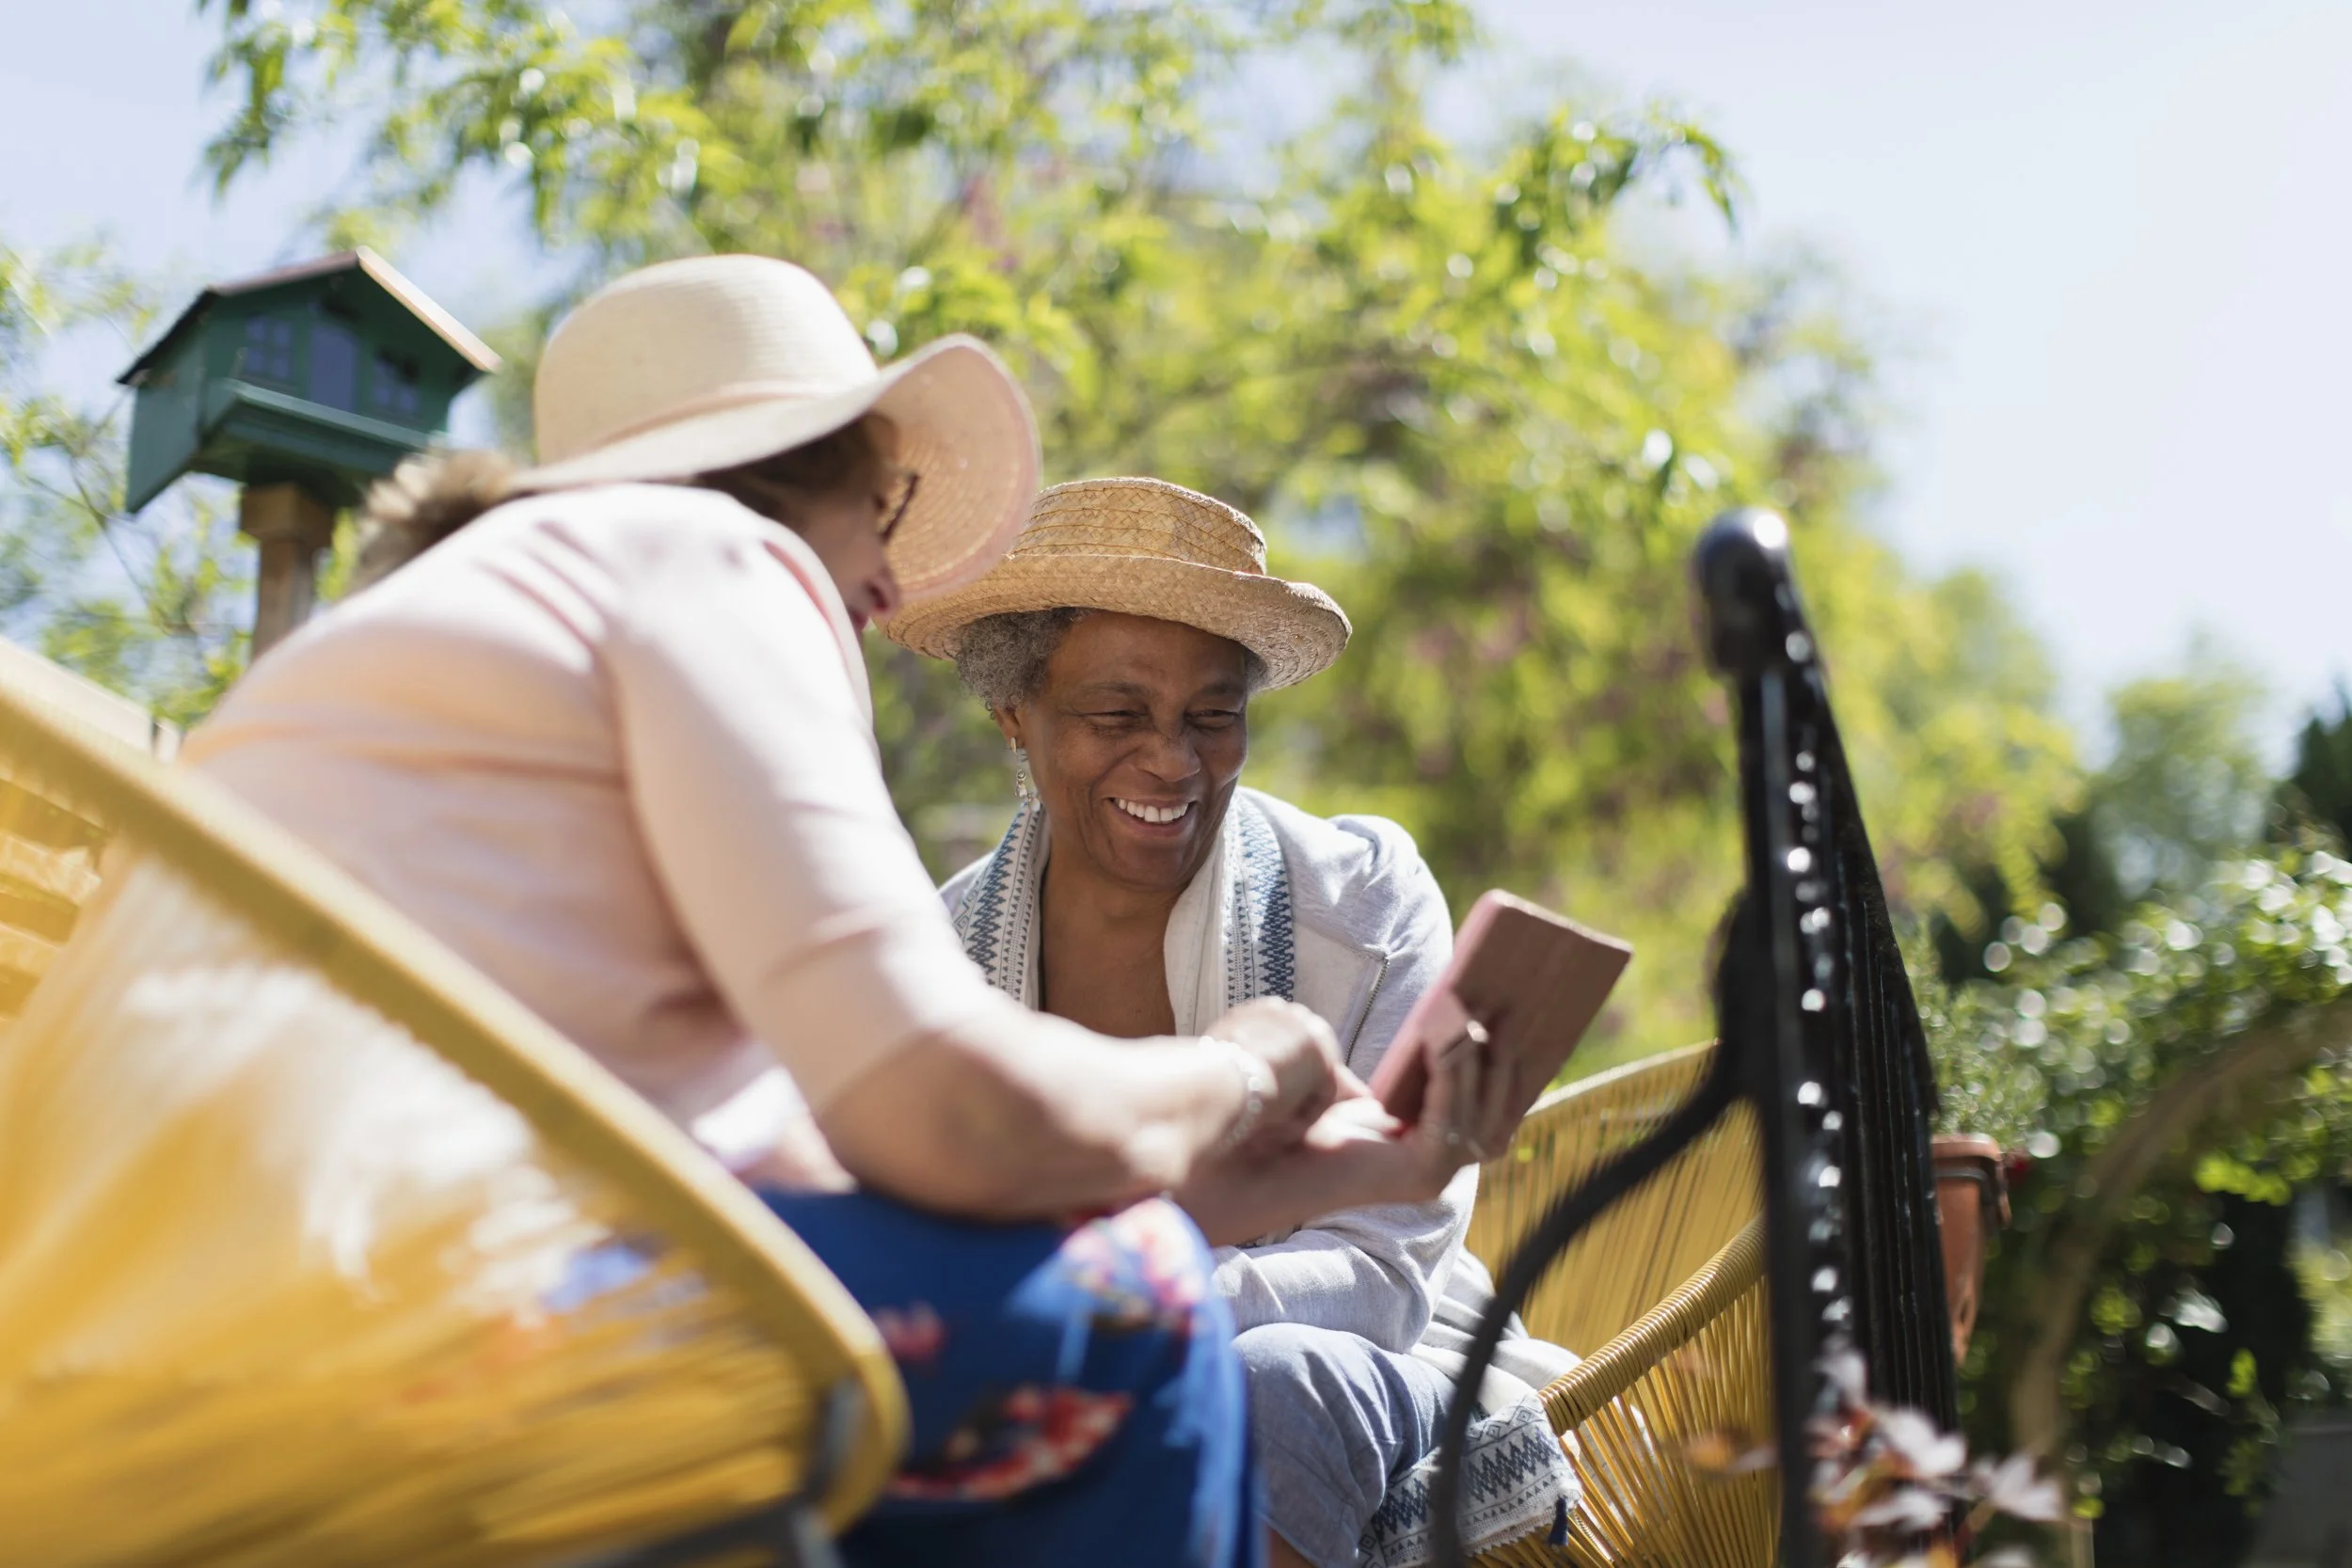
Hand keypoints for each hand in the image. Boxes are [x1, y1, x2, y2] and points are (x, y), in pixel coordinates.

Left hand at [1176, 1025, 1522, 1241]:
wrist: (1213, 1134)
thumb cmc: (1262, 1090)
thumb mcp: (1322, 1058)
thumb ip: (1372, 1052)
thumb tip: (1436, 1023)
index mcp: (1400, 1133)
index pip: (1473, 1097)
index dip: (1498, 1054)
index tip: (1516, 1004)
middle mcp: (1419, 1160)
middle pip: (1493, 1105)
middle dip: (1510, 1051)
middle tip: (1523, 997)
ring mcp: (1422, 1173)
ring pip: (1483, 1113)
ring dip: (1485, 1058)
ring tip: (1482, 1008)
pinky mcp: (1418, 1179)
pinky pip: (1453, 1122)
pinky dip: (1457, 1076)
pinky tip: (1451, 1035)